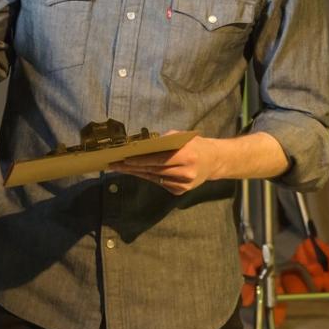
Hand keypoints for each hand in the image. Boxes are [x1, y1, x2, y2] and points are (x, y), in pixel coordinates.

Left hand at [109, 133, 225, 194]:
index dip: (140, 160)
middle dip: (132, 167)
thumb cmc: (194, 145)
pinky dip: (147, 177)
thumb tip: (140, 144)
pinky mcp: (180, 191)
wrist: (214, 161)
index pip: (158, 160)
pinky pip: (159, 183)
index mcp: (187, 157)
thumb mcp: (181, 137)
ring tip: (120, 168)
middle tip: (114, 164)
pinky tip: (135, 172)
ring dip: (136, 173)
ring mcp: (183, 184)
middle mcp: (185, 173)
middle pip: (153, 170)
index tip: (124, 159)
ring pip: (154, 178)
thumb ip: (163, 141)